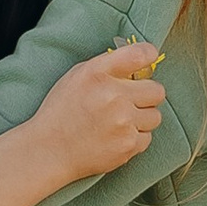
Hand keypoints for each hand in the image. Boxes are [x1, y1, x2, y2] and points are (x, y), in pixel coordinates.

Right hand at [24, 43, 166, 185]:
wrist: (49, 150)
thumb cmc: (62, 111)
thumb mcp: (76, 76)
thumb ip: (107, 66)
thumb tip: (139, 61)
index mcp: (97, 74)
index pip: (139, 55)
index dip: (148, 54)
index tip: (148, 58)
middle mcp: (113, 96)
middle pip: (157, 90)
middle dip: (146, 94)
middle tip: (131, 100)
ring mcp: (123, 122)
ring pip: (155, 116)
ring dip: (142, 118)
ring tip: (120, 121)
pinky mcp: (128, 145)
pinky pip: (147, 137)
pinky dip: (135, 138)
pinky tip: (116, 136)